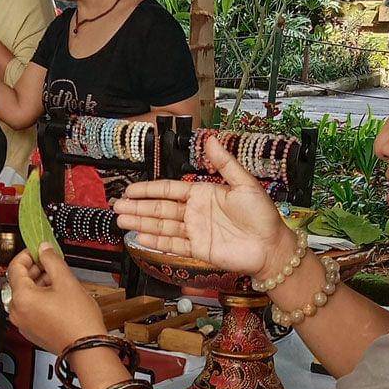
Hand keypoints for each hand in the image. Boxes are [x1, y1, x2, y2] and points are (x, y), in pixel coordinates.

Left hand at [7, 244, 106, 355]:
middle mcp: (17, 311)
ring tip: (57, 277)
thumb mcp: (66, 281)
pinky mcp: (31, 330)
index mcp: (22, 298)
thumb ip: (52, 260)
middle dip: (35, 268)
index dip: (28, 253)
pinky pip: (30, 307)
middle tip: (50, 260)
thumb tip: (44, 248)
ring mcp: (23, 322)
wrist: (86, 348)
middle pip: (19, 281)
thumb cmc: (78, 321)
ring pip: (25, 294)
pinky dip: (39, 297)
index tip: (39, 249)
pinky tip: (56, 294)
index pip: (15, 266)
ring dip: (38, 282)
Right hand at [113, 136, 296, 279]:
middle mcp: (195, 212)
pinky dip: (156, 242)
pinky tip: (140, 237)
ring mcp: (195, 231)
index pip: (169, 189)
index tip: (131, 190)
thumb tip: (210, 138)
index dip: (149, 190)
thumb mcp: (244, 183)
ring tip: (121, 220)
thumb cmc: (262, 214)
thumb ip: (224, 163)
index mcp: (202, 194)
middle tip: (117, 206)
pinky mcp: (198, 250)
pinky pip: (173, 245)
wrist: (272, 246)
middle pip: (160, 208)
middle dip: (138, 207)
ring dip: (141, 222)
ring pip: (161, 226)